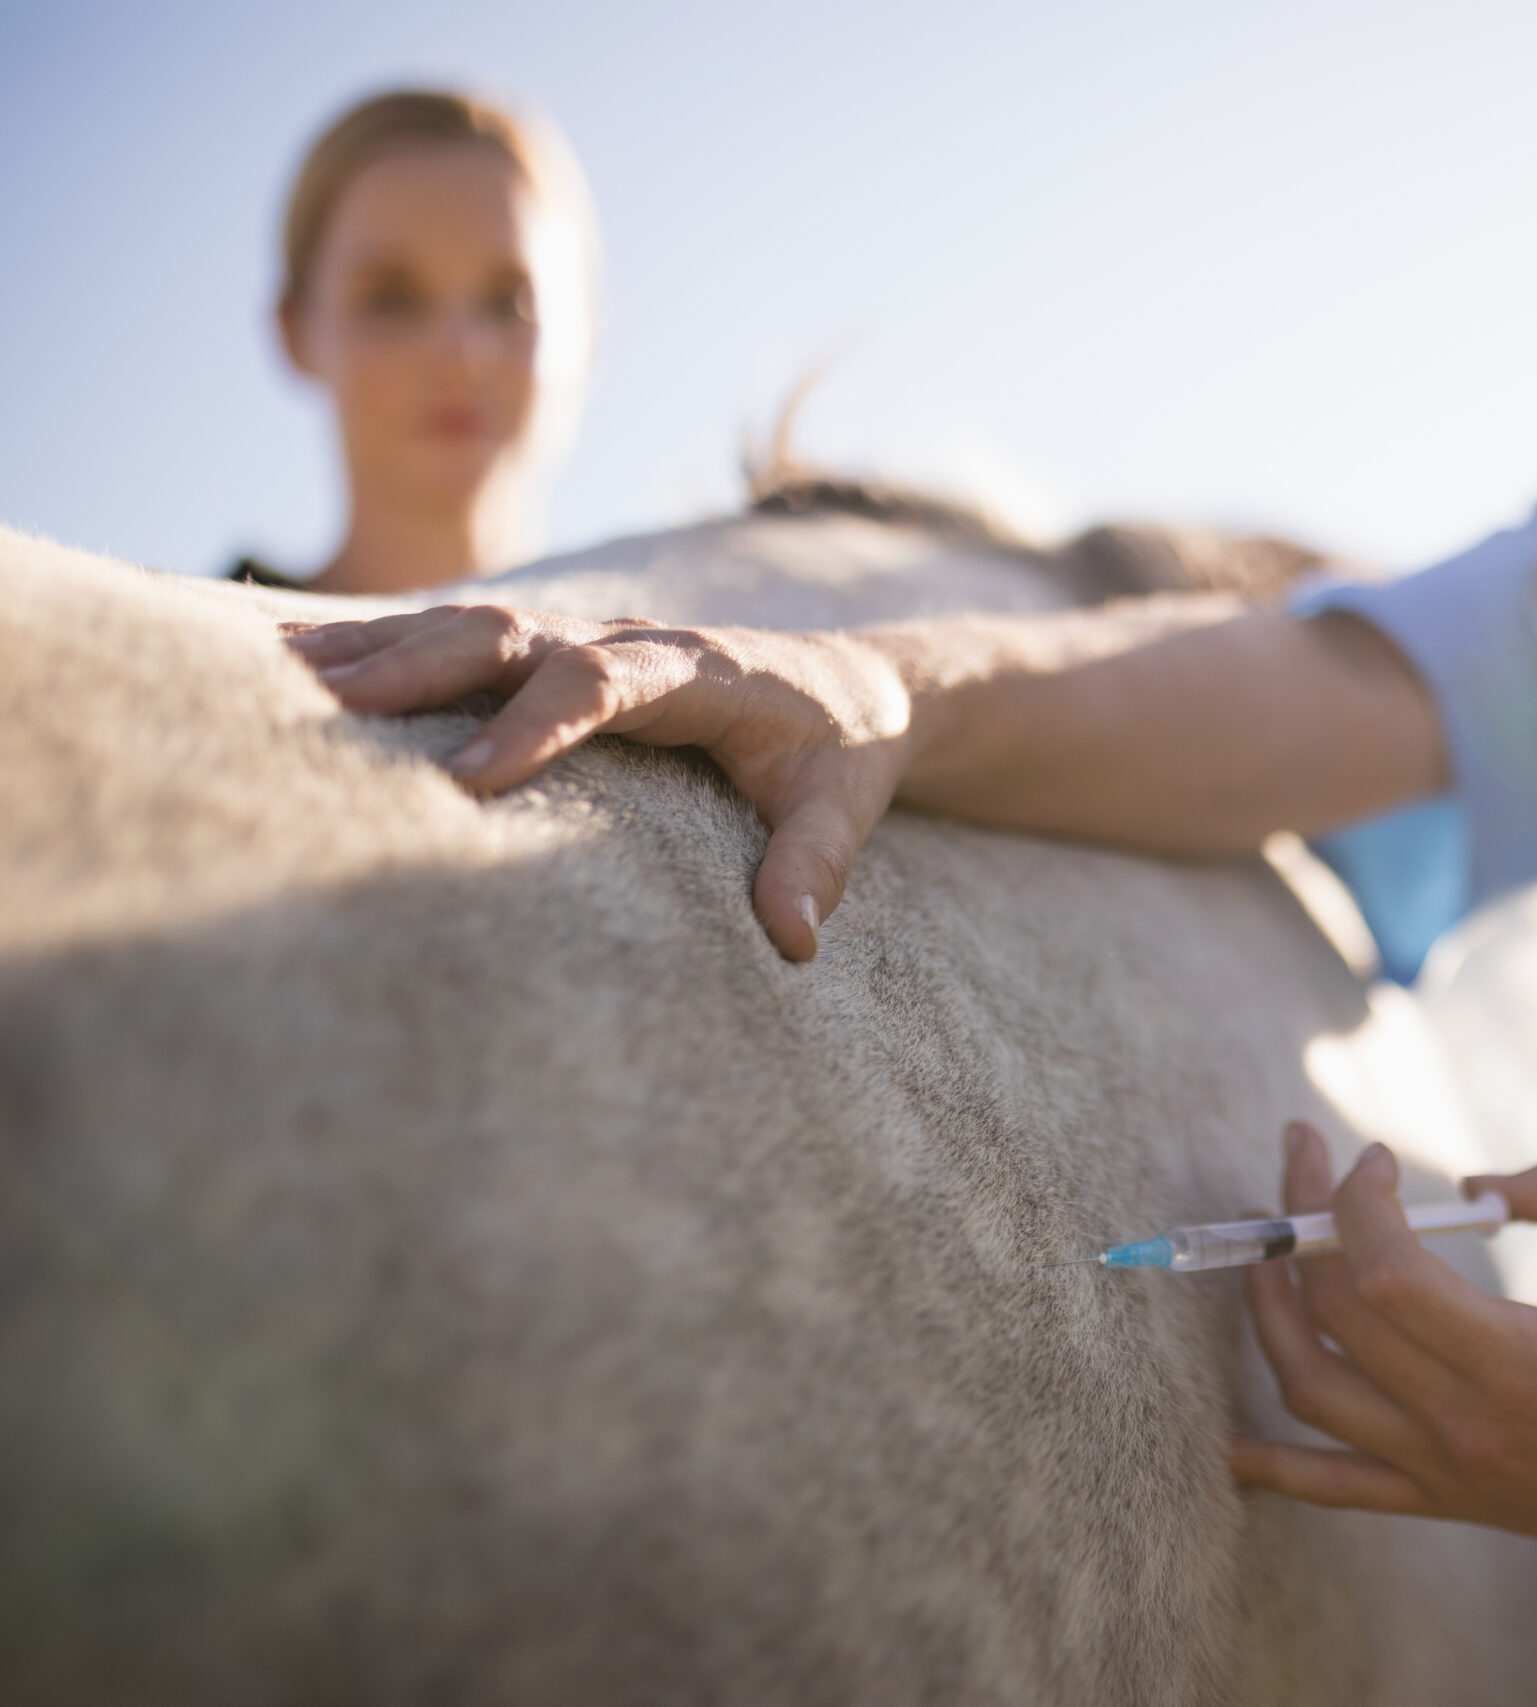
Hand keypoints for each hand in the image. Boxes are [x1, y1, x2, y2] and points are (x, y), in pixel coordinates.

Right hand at [283, 606, 913, 960]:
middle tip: (326, 711)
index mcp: (702, 671)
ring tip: (276, 680)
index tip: (468, 784)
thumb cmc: (845, 753)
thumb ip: (816, 866)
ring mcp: (589, 636)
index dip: (536, 725)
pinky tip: (301, 666)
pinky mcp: (560, 650)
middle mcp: (634, 639)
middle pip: (513, 634)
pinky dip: (386, 645)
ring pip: (472, 625)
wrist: (858, 682)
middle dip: (419, 667)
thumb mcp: (845, 807)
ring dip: (380, 648)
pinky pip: (464, 638)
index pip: (606, 682)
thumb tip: (793, 942)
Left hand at [1232, 1122, 1536, 1587]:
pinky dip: (1276, 1467)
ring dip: (1268, 1312)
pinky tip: (1231, 1445)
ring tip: (1263, 1248)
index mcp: (1518, 1362)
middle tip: (1305, 1155)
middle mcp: (1466, 1424)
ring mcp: (1447, 1470)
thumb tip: (1471, 1178)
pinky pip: (1337, 1489)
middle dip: (1303, 1219)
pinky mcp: (1446, 1501)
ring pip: (1312, 1390)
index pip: (1386, 1274)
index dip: (1358, 1201)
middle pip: (1336, 1314)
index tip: (1373, 1156)